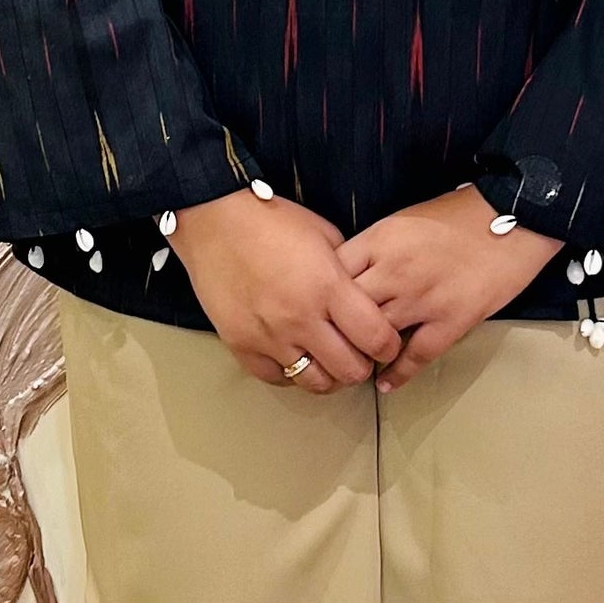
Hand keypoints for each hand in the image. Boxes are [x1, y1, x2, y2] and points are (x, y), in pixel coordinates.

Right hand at [170, 191, 404, 390]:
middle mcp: (300, 317)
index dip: (388, 346)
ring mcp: (269, 336)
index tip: (385, 343)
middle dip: (363, 365)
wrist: (214, 220)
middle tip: (359, 354)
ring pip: (315, 383)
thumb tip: (363, 299)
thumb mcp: (325, 236)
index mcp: (328, 286)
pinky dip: (292, 373)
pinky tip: (296, 357)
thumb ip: (348, 273)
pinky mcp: (241, 345)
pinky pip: (277, 379)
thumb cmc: (270, 221)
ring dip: (329, 375)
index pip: (376, 339)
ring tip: (329, 360)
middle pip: (350, 370)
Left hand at [335, 189, 563, 388]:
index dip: (318, 293)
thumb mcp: (404, 219)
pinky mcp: (452, 320)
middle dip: (334, 328)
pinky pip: (417, 356)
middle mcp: (395, 271)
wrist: (513, 218)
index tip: (314, 307)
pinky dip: (398, 373)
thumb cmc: (459, 215)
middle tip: (327, 345)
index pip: (332, 273)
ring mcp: (423, 298)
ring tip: (352, 364)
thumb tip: (348, 274)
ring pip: (376, 336)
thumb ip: (375, 247)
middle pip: (347, 310)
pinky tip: (385, 383)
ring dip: (362, 353)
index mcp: (380, 239)